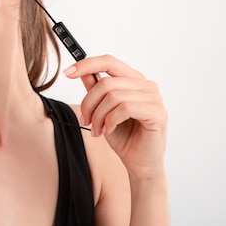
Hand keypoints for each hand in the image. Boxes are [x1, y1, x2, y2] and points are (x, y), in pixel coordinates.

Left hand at [63, 54, 167, 175]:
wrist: (140, 164)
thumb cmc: (125, 137)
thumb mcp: (102, 110)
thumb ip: (95, 89)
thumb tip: (81, 71)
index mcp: (134, 80)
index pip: (109, 61)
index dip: (87, 64)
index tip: (67, 72)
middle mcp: (146, 85)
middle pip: (107, 82)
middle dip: (89, 103)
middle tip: (85, 120)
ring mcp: (154, 98)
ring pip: (114, 96)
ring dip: (99, 116)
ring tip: (98, 129)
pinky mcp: (158, 113)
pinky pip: (125, 108)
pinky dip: (111, 120)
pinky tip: (109, 130)